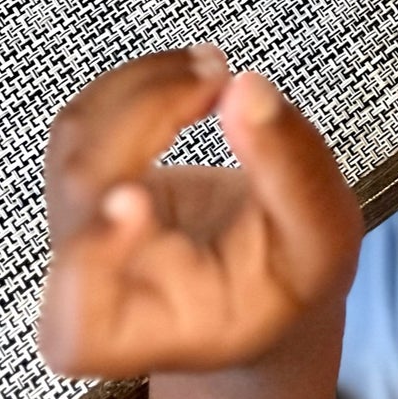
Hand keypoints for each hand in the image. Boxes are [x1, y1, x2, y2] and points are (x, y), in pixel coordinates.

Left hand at [38, 46, 363, 379]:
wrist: (263, 279)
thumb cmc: (286, 277)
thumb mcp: (320, 237)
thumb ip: (294, 170)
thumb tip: (247, 93)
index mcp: (158, 328)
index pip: (82, 324)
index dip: (93, 260)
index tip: (135, 197)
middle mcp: (104, 285)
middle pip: (84, 188)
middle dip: (148, 111)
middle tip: (216, 80)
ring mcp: (86, 232)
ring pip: (77, 140)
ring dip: (143, 85)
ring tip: (212, 70)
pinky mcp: (88, 186)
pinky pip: (84, 120)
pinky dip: (136, 83)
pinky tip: (188, 78)